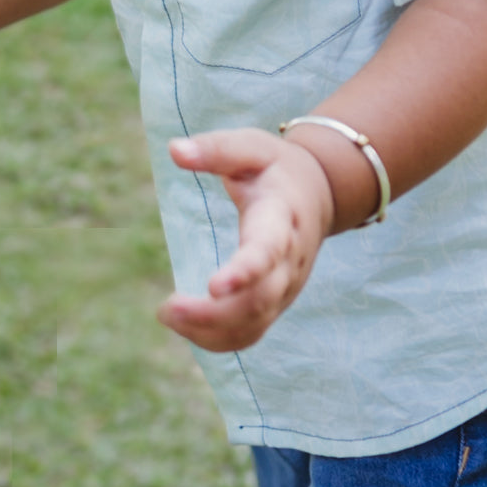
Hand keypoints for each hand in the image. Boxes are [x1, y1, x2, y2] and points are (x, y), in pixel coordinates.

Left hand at [156, 128, 333, 352]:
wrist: (320, 191)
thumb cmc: (275, 166)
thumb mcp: (251, 147)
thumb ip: (216, 149)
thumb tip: (174, 150)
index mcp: (283, 217)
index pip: (268, 250)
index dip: (245, 272)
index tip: (213, 287)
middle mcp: (290, 260)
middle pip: (259, 300)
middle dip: (214, 314)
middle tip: (166, 309)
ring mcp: (286, 286)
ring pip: (255, 323)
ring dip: (210, 331)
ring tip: (167, 315)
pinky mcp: (277, 300)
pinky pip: (252, 332)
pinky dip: (220, 339)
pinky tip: (186, 329)